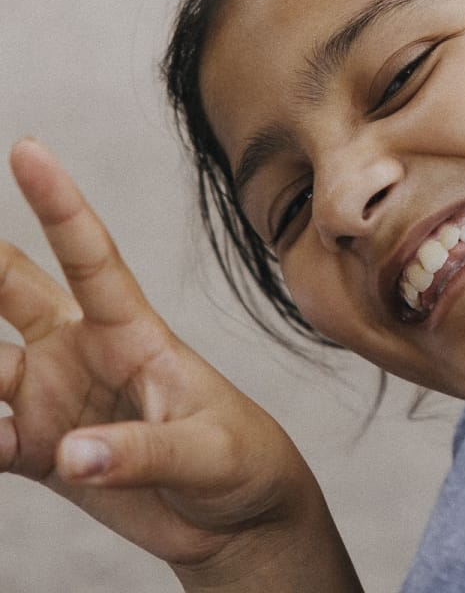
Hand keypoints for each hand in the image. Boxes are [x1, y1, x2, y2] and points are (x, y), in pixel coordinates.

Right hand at [3, 139, 355, 589]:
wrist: (238, 517)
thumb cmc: (241, 463)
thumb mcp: (208, 454)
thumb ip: (142, 452)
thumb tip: (72, 454)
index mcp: (132, 335)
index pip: (91, 258)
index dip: (60, 204)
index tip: (28, 148)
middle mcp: (82, 355)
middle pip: (11, 293)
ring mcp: (54, 400)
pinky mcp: (39, 451)